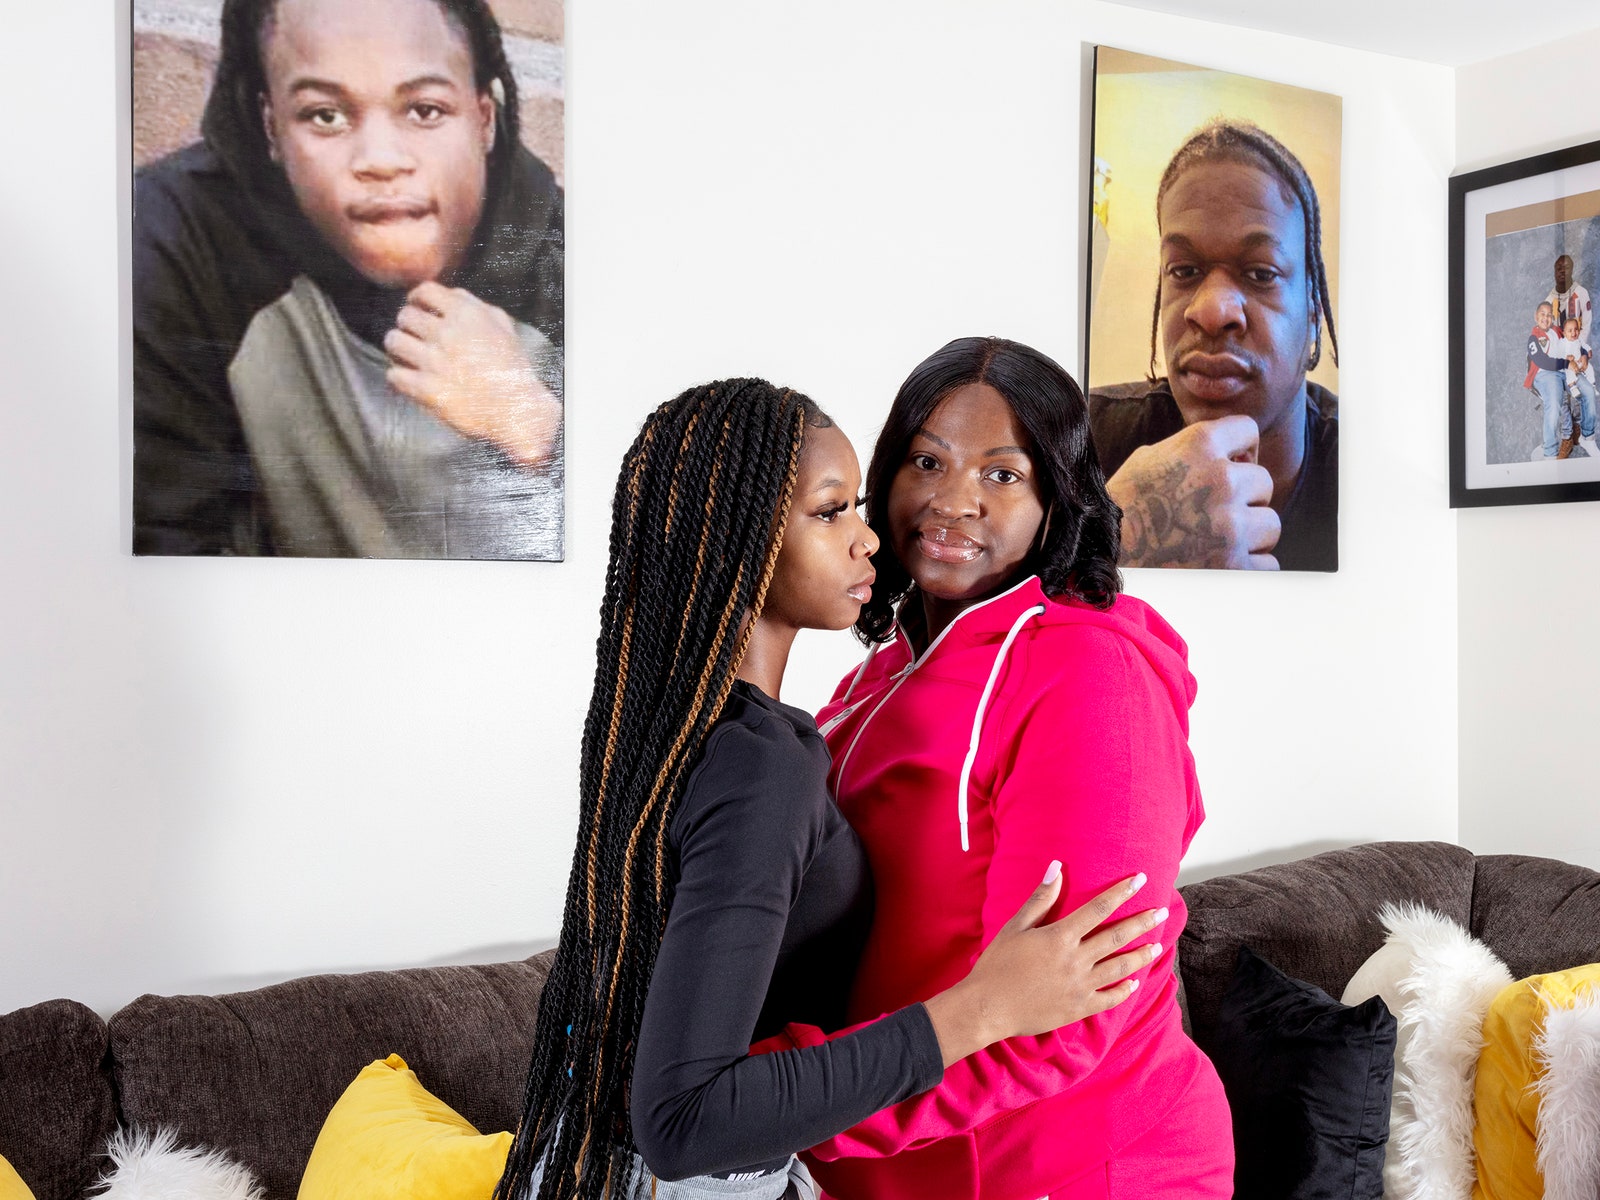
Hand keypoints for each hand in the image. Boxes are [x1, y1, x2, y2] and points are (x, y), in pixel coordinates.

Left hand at [384, 281, 559, 465]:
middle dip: (407, 325)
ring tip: (407, 357)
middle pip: (405, 316)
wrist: (516, 411)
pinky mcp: (426, 388)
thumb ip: (477, 306)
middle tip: (414, 337)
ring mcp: (434, 361)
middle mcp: (447, 333)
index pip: (425, 290)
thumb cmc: (512, 370)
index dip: (416, 298)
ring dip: (398, 349)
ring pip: (394, 341)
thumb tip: (453, 295)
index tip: (416, 307)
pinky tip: (409, 381)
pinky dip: (399, 377)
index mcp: (467, 315)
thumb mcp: (504, 328)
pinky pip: (394, 375)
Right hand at [922, 867, 1166, 1066]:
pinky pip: (1109, 998)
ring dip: (1141, 955)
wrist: (987, 1007)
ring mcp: (1080, 987)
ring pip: (1119, 968)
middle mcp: (1076, 961)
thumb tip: (1056, 868)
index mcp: (1060, 937)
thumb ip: (1040, 899)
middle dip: (1142, 922)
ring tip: (1157, 945)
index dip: (1121, 893)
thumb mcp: (1015, 927)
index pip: (1098, 909)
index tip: (1140, 881)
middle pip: (1116, 937)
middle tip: (1162, 912)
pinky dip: (1123, 990)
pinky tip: (1133, 983)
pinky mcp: (1078, 1008)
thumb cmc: (997, 964)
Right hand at [1106, 415, 1279, 569]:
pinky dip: (1248, 568)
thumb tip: (1228, 453)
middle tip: (1213, 513)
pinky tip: (1220, 564)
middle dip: (1244, 498)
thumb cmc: (1119, 508)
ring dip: (1249, 535)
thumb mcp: (1148, 460)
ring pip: (1269, 525)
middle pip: (1263, 482)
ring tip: (1215, 541)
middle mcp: (1221, 480)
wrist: (1098, 558)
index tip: (1232, 466)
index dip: (1241, 450)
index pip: (1248, 430)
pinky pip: (1267, 564)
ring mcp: (1230, 525)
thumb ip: (1190, 450)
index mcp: (1198, 445)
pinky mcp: (1234, 565)